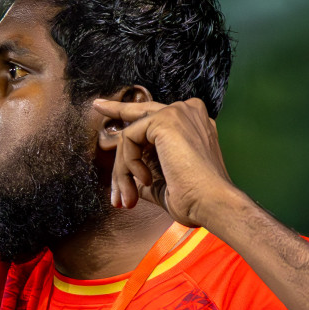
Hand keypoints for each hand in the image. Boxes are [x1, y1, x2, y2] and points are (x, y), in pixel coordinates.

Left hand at [91, 97, 240, 226]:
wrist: (211, 203)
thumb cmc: (194, 199)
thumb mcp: (163, 182)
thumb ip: (145, 172)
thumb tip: (126, 178)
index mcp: (193, 124)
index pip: (155, 116)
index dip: (130, 116)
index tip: (108, 111)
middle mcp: (188, 111)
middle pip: (140, 113)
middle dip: (116, 109)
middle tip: (97, 106)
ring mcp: (177, 112)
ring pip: (130, 135)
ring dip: (123, 170)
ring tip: (128, 196)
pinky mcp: (166, 119)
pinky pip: (129, 139)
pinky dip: (129, 164)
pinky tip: (144, 180)